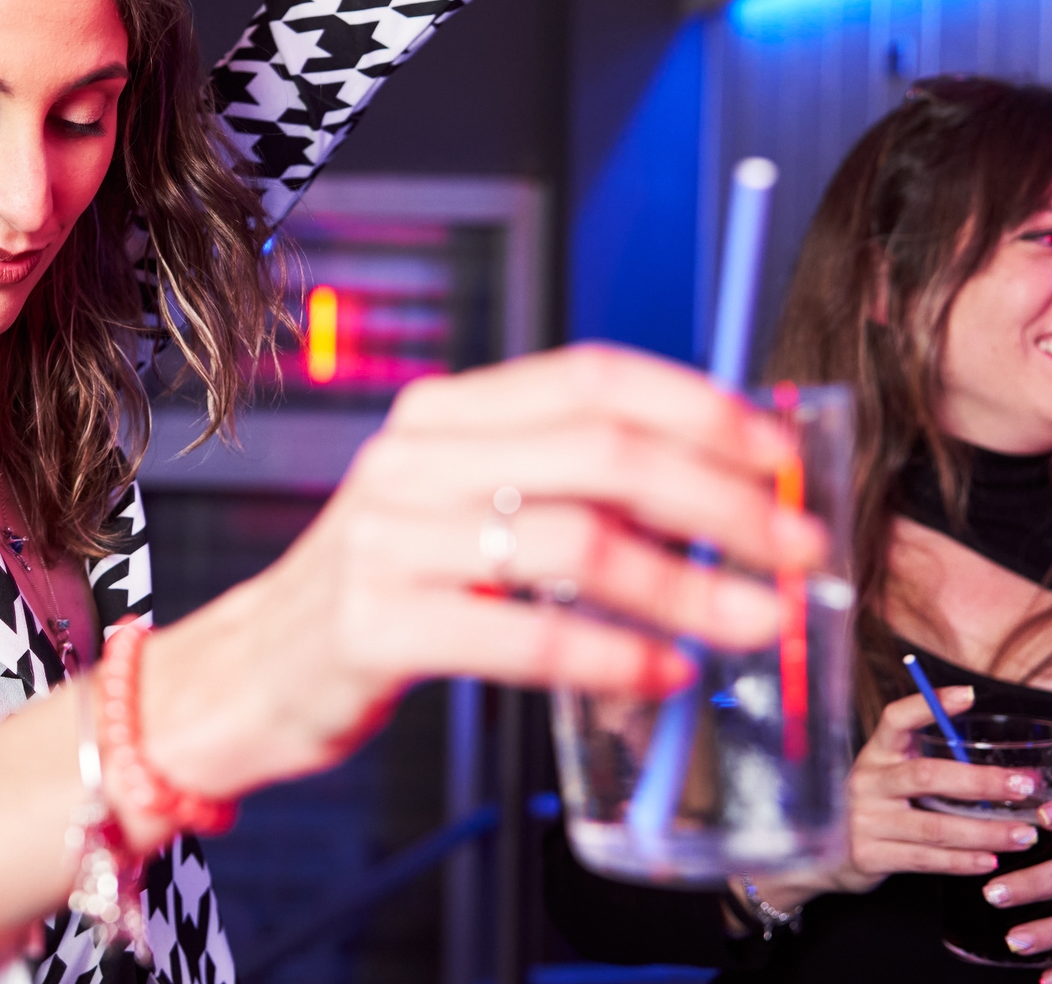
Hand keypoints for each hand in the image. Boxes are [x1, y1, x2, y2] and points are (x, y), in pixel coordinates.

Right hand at [142, 344, 824, 800]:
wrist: (251, 672)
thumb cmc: (386, 591)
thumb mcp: (459, 510)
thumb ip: (559, 488)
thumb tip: (722, 495)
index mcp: (444, 413)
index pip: (592, 376)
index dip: (702, 408)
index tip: (782, 456)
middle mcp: (413, 458)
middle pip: (600, 451)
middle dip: (722, 499)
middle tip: (800, 548)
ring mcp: (388, 539)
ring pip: (574, 542)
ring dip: (690, 587)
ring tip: (761, 624)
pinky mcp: (375, 625)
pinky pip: (522, 636)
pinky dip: (612, 656)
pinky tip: (667, 676)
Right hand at [745, 687, 1042, 912]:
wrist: (823, 855)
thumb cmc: (875, 809)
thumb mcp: (889, 779)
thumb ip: (929, 768)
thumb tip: (999, 764)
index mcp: (875, 755)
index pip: (896, 719)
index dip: (929, 705)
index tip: (968, 694)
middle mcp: (866, 782)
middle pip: (926, 775)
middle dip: (981, 781)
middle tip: (1023, 785)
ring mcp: (864, 820)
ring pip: (934, 825)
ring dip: (985, 831)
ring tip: (1024, 834)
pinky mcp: (868, 856)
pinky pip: (924, 859)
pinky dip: (962, 861)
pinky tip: (990, 861)